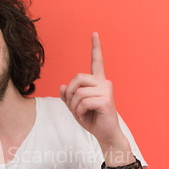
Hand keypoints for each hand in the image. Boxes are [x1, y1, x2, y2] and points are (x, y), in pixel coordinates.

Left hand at [59, 33, 122, 148]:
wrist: (106, 135)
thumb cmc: (93, 120)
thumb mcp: (76, 108)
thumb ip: (68, 97)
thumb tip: (62, 86)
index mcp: (98, 82)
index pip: (97, 61)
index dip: (96, 47)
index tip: (94, 33)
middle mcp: (104, 83)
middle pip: (78, 77)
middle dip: (70, 94)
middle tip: (74, 107)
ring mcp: (106, 91)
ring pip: (78, 92)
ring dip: (74, 106)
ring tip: (81, 114)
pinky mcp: (106, 100)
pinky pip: (83, 102)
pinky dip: (79, 112)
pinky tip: (86, 117)